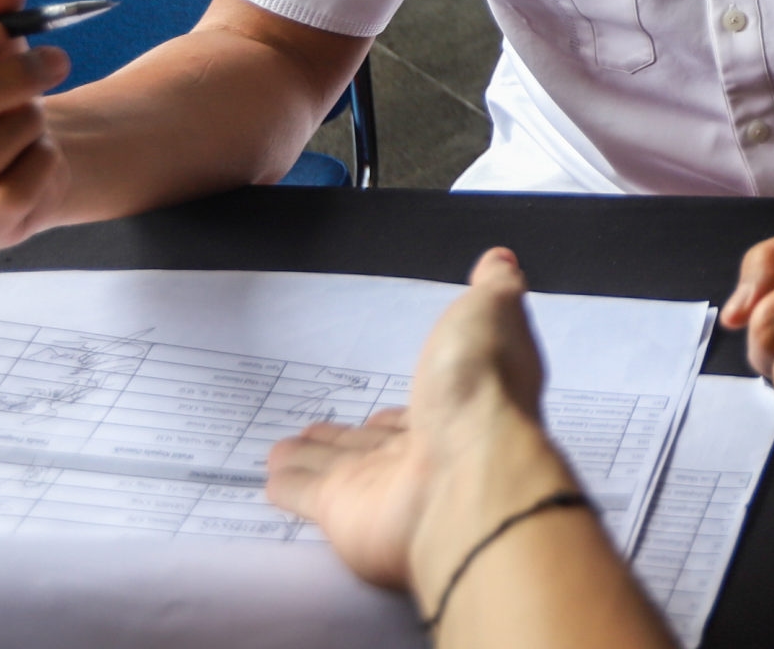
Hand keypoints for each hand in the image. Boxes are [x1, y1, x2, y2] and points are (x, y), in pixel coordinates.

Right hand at [268, 248, 568, 593]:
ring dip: (314, 456)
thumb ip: (493, 288)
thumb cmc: (483, 388)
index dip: (405, 405)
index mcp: (462, 404)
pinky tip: (272, 476)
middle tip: (318, 428)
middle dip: (352, 436)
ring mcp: (384, 486)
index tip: (382, 406)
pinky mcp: (342, 512)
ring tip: (285, 447)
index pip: (425, 404)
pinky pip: (307, 494)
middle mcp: (426, 449)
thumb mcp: (491, 312)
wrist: (468, 475)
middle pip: (378, 444)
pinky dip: (288, 485)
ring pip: (340, 467)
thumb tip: (501, 261)